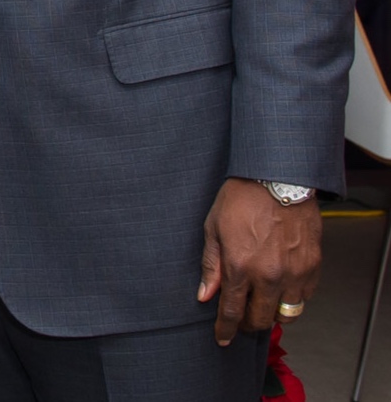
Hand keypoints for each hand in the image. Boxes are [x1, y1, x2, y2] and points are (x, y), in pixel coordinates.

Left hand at [199, 177, 320, 344]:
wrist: (277, 179)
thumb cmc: (242, 199)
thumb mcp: (213, 229)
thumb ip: (211, 266)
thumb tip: (205, 294)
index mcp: (241, 267)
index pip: (232, 311)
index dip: (225, 329)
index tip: (222, 338)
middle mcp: (270, 275)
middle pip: (261, 319)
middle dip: (248, 324)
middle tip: (240, 319)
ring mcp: (295, 273)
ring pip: (287, 313)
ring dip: (272, 313)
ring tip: (261, 303)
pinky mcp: (313, 266)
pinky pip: (305, 296)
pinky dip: (292, 298)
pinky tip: (280, 287)